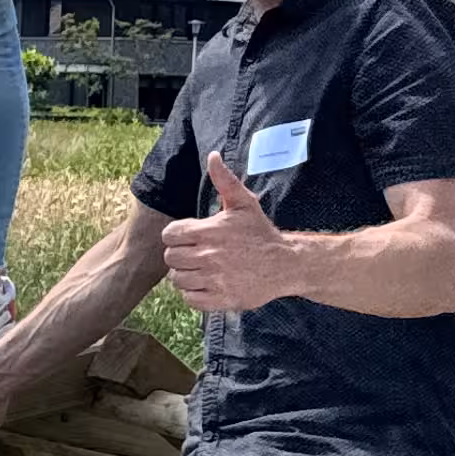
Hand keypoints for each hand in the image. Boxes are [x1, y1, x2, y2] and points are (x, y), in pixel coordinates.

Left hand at [159, 153, 299, 313]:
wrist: (285, 264)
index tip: (188, 238)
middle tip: (195, 254)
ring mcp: (214, 279)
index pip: (169, 235)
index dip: (176, 236)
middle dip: (179, 255)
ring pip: (178, 280)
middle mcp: (208, 255)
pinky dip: (193, 293)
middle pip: (170, 258)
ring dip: (185, 275)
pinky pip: (190, 299)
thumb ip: (224, 181)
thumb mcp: (244, 203)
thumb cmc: (260, 233)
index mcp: (208, 231)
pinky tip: (205, 284)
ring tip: (200, 270)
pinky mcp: (220, 298)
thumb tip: (213, 156)